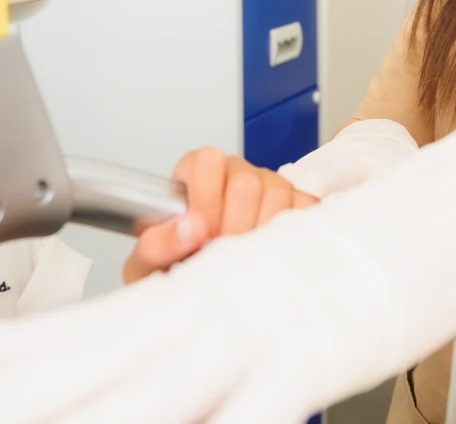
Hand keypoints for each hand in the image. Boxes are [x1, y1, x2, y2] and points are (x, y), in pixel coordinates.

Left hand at [0, 128, 455, 423]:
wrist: (449, 209)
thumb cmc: (354, 264)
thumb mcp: (258, 304)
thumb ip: (197, 344)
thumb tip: (141, 384)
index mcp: (188, 300)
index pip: (67, 334)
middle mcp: (203, 314)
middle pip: (75, 367)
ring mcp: (252, 336)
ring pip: (136, 394)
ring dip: (60, 420)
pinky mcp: (308, 360)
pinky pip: (243, 420)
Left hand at [121, 147, 318, 283]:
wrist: (198, 293)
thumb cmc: (172, 270)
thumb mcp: (149, 263)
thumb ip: (159, 243)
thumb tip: (190, 228)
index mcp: (196, 172)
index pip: (207, 161)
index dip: (207, 199)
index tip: (203, 236)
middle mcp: (234, 173)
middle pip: (246, 181)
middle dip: (234, 226)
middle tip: (223, 255)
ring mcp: (269, 185)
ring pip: (277, 193)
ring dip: (261, 233)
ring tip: (244, 261)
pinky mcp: (296, 204)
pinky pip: (306, 208)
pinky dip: (293, 234)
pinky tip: (273, 254)